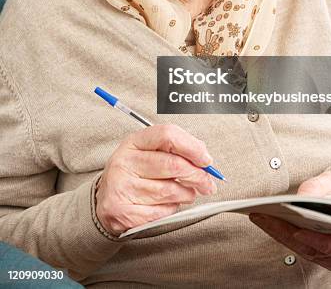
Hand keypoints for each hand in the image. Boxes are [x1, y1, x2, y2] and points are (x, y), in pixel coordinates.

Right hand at [96, 124, 216, 235]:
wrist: (105, 200)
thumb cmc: (135, 173)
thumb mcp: (150, 153)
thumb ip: (176, 150)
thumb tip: (204, 158)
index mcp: (133, 142)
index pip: (167, 135)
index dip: (192, 147)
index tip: (206, 160)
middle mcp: (124, 162)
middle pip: (173, 165)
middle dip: (197, 176)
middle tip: (208, 183)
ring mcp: (121, 187)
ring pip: (170, 191)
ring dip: (186, 194)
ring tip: (187, 193)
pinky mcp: (122, 212)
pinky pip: (161, 212)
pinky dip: (171, 209)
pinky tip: (168, 204)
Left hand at [250, 164, 330, 271]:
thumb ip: (320, 189)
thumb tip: (300, 198)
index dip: (319, 242)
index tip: (298, 232)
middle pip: (312, 249)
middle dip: (285, 232)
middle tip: (264, 216)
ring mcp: (328, 257)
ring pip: (299, 248)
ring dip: (277, 232)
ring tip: (259, 215)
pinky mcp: (315, 252)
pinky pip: (295, 245)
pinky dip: (280, 232)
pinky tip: (265, 219)